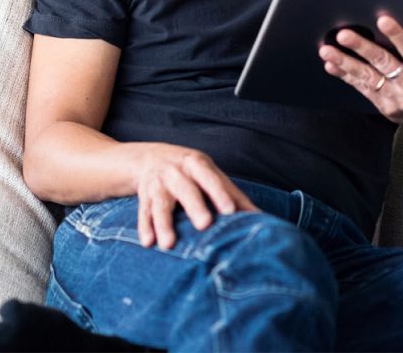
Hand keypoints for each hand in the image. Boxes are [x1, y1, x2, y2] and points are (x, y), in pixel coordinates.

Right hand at [129, 143, 258, 249]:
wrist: (149, 158)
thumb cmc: (191, 172)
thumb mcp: (210, 175)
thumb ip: (232, 194)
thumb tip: (259, 217)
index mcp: (196, 164)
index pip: (210, 179)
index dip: (220, 193)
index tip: (230, 211)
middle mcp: (175, 172)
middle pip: (185, 190)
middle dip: (194, 207)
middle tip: (204, 225)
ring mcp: (157, 184)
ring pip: (160, 204)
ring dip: (164, 224)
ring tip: (168, 244)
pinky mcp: (144, 197)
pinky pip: (143, 213)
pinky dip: (145, 228)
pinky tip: (148, 243)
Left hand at [318, 15, 402, 125]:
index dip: (396, 34)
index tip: (382, 20)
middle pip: (383, 62)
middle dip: (361, 47)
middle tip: (343, 35)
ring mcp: (397, 97)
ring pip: (368, 77)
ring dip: (345, 63)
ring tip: (327, 51)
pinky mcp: (385, 106)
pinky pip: (363, 89)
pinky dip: (346, 76)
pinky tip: (332, 65)